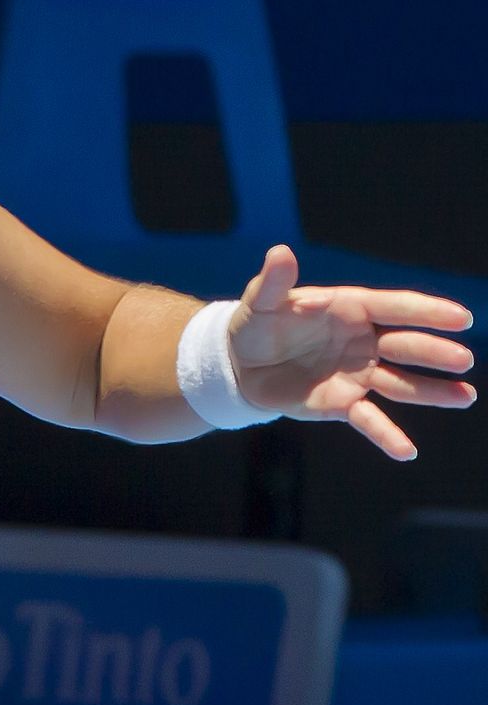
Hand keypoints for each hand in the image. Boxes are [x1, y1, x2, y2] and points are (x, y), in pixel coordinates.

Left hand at [230, 244, 475, 459]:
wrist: (240, 365)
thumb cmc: (256, 324)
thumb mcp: (261, 302)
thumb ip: (274, 282)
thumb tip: (280, 252)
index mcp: (350, 310)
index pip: (394, 307)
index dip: (427, 312)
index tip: (461, 317)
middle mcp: (362, 342)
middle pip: (404, 346)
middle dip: (434, 352)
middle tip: (463, 359)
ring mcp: (356, 374)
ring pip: (400, 384)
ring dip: (432, 392)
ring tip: (464, 396)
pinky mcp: (342, 403)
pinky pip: (369, 421)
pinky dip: (387, 436)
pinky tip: (407, 452)